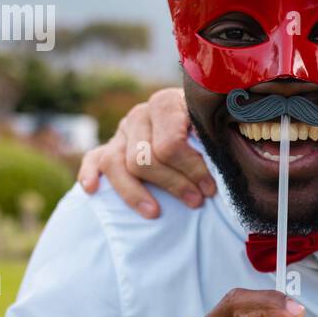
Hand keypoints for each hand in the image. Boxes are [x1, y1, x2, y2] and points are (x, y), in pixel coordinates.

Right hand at [78, 87, 211, 217]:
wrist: (195, 121)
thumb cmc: (212, 130)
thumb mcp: (220, 127)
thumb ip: (221, 137)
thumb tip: (227, 155)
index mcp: (168, 103)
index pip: (171, 143)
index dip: (191, 170)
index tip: (210, 188)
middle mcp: (141, 114)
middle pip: (144, 157)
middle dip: (172, 184)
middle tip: (197, 201)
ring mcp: (123, 131)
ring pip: (116, 163)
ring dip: (135, 193)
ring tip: (155, 214)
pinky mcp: (109, 146)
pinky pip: (93, 159)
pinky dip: (89, 174)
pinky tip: (93, 190)